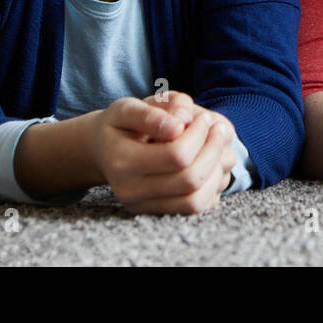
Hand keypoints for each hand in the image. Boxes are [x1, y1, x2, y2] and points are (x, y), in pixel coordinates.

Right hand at [90, 92, 236, 213]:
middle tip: (218, 128)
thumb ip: (154, 111)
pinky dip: (212, 184)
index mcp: (122, 161)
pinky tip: (210, 161)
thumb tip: (181, 123)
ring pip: (196, 201)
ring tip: (218, 144)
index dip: (199, 134)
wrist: (104, 152)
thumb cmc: (121, 125)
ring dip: (217, 169)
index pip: (176, 155)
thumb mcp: (129, 108)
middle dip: (213, 150)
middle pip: (190, 179)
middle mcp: (130, 191)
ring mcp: (144, 207)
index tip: (204, 117)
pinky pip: (197, 208)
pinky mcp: (159, 214)